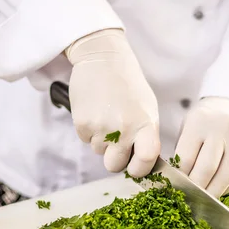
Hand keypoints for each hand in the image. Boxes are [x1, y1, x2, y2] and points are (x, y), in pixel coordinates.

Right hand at [66, 29, 159, 177]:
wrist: (102, 58)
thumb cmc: (129, 83)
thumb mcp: (147, 108)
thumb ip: (146, 135)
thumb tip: (143, 161)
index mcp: (145, 124)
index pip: (146, 160)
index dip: (140, 169)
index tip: (136, 167)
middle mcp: (123, 129)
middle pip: (115, 165)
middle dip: (116, 159)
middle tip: (117, 142)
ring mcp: (101, 128)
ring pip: (99, 152)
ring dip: (102, 141)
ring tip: (107, 117)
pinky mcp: (81, 124)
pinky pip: (86, 140)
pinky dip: (90, 130)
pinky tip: (96, 111)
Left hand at [175, 97, 228, 196]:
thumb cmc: (202, 123)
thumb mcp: (187, 128)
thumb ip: (182, 152)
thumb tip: (173, 183)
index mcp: (199, 122)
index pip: (187, 158)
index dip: (180, 178)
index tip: (174, 189)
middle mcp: (221, 128)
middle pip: (207, 168)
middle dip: (196, 188)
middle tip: (188, 199)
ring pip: (227, 174)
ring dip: (213, 192)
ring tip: (203, 200)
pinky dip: (228, 188)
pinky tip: (218, 191)